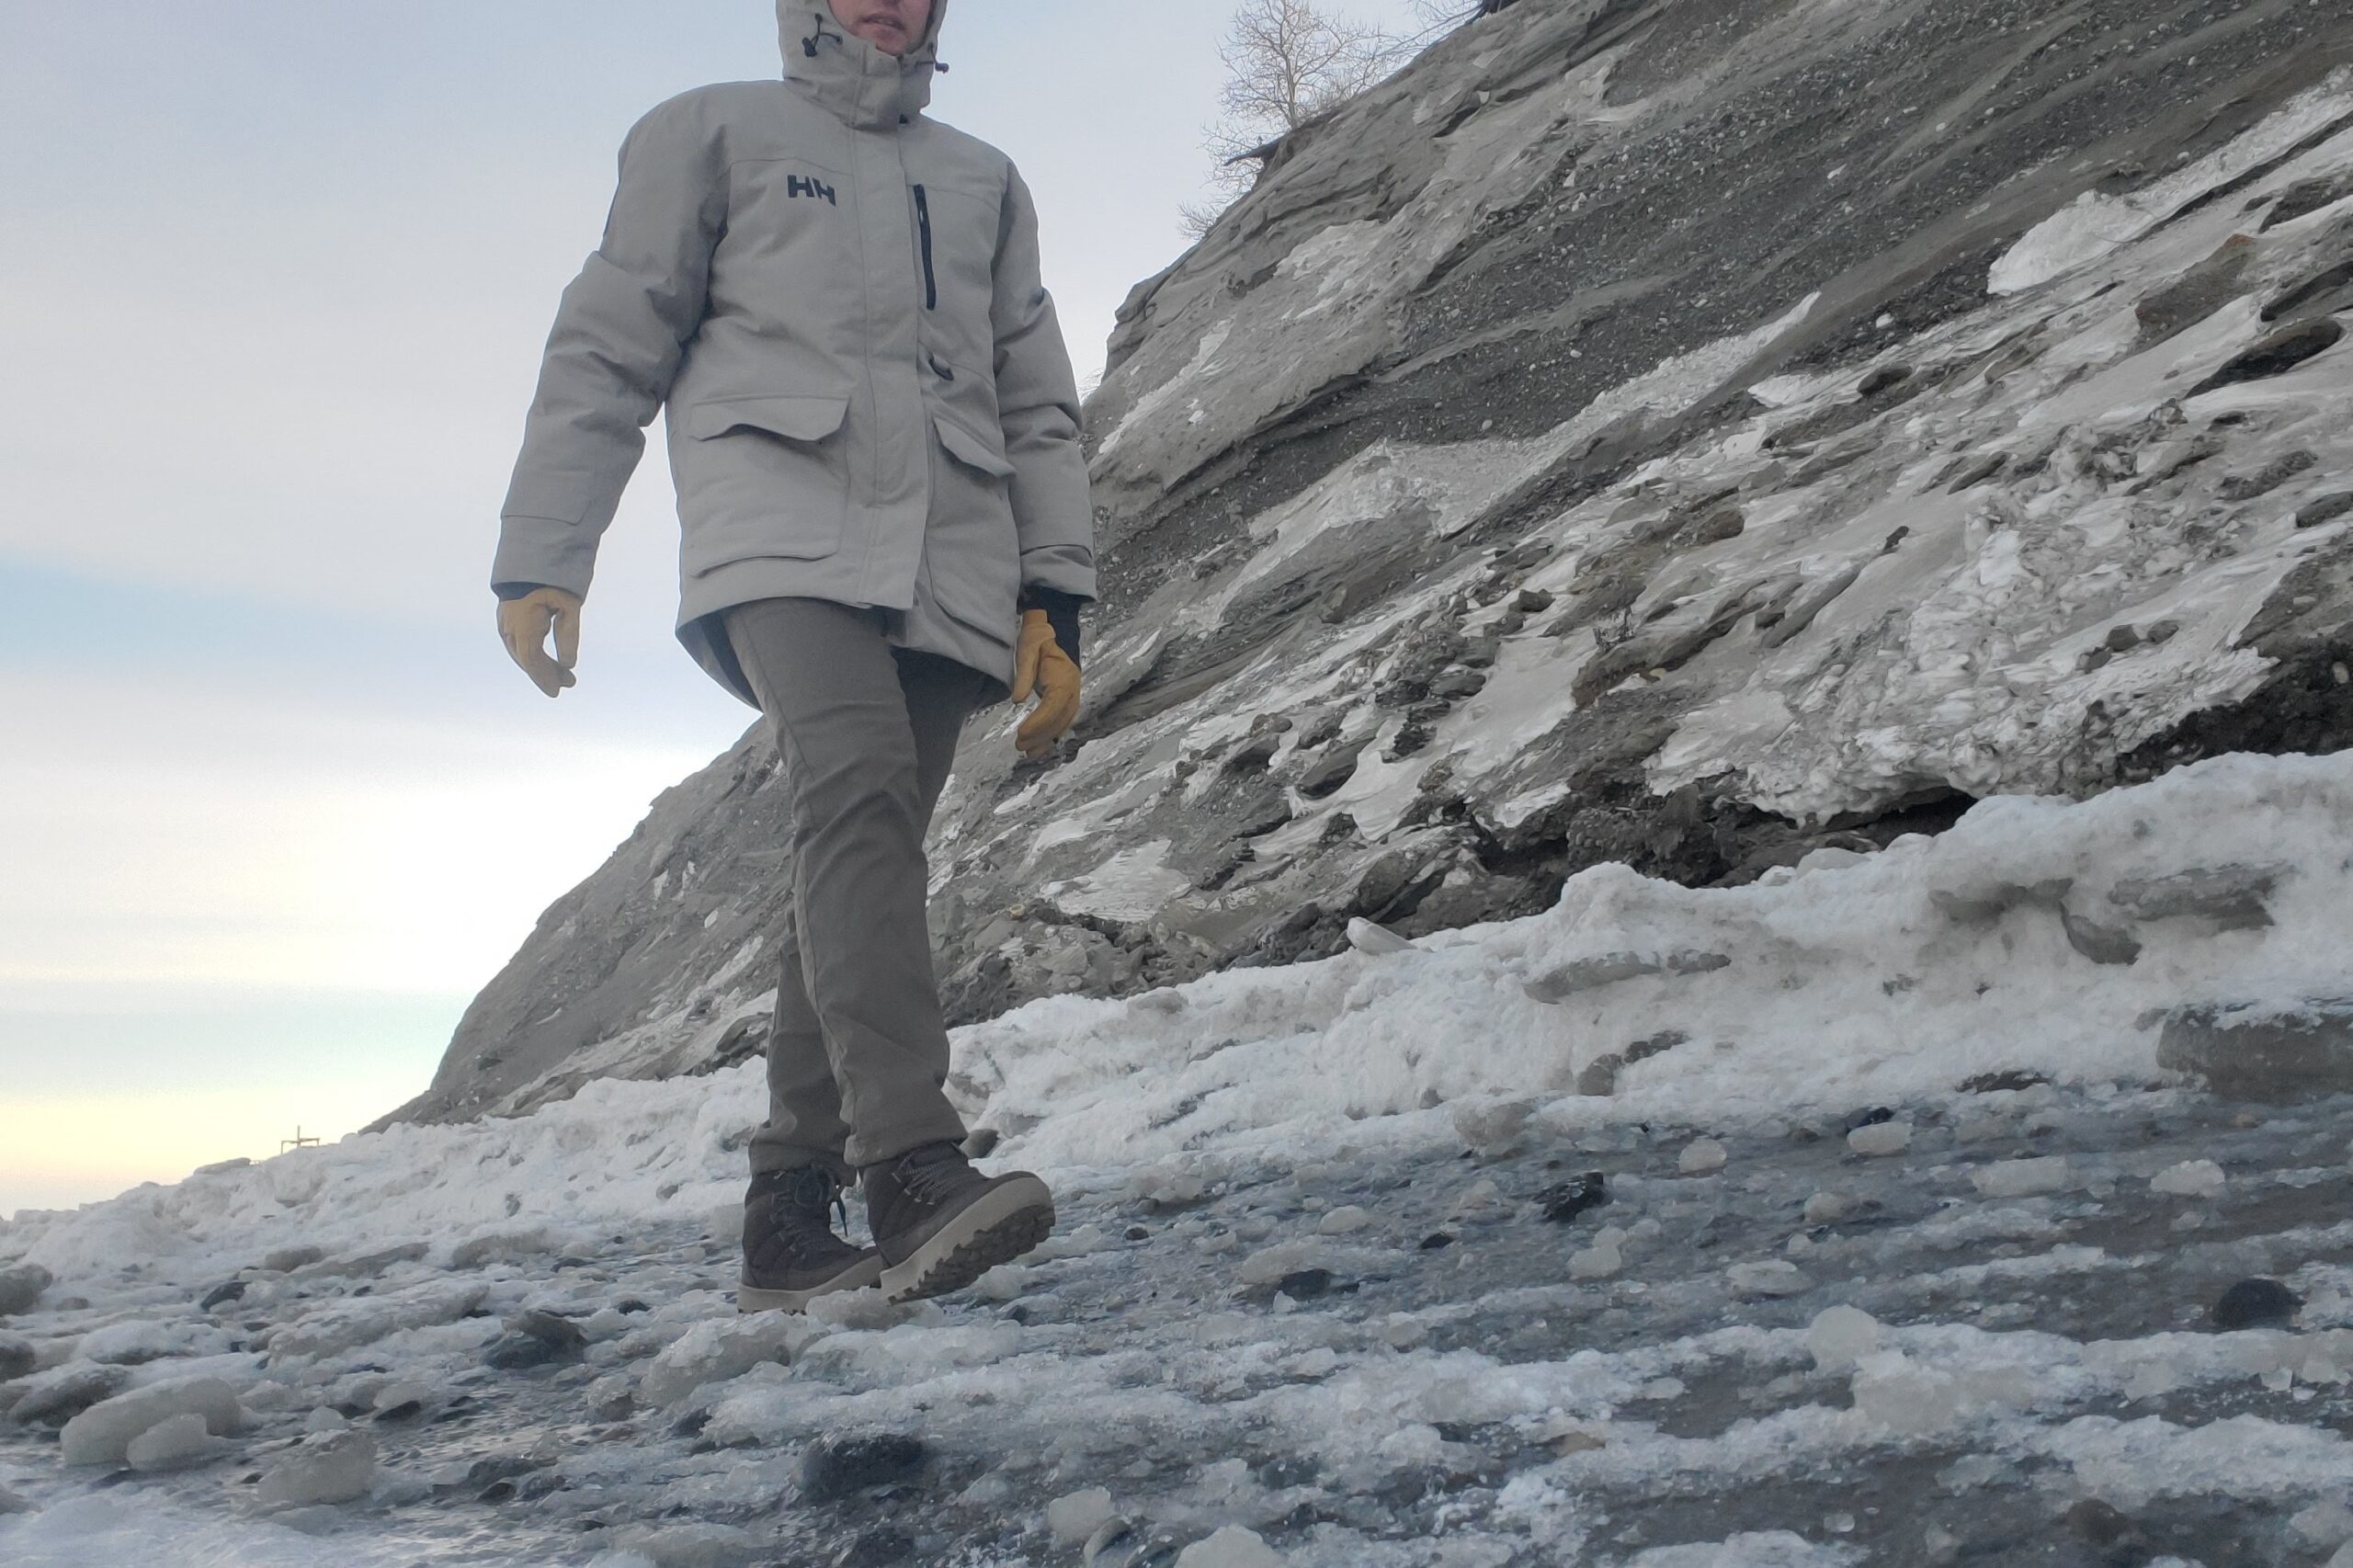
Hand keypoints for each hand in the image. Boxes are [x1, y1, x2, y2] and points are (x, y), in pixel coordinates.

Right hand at [497, 587, 582, 697]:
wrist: (533, 555)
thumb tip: (568, 664)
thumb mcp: (569, 605)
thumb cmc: (554, 578)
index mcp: (523, 624)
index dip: (544, 678)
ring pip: (521, 653)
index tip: (557, 691)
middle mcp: (509, 627)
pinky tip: (548, 661)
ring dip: (541, 665)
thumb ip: (568, 634)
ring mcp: (505, 623)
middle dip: (547, 674)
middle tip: (570, 683)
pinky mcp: (507, 620)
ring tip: (564, 674)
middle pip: (527, 659)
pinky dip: (533, 655)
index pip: (532, 660)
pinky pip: (518, 644)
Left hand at [1011, 608, 1079, 756]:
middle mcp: (1073, 690)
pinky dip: (1052, 736)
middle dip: (1040, 735)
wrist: (1054, 632)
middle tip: (1019, 745)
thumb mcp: (1026, 651)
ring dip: (1046, 740)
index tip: (1021, 733)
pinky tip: (1040, 748)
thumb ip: (1022, 676)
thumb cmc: (1037, 640)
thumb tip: (1017, 701)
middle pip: (1060, 718)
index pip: (1053, 705)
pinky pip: (1062, 722)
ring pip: (1063, 723)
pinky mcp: (1068, 701)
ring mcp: (1073, 696)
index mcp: (1064, 678)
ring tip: (1028, 752)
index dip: (1039, 722)